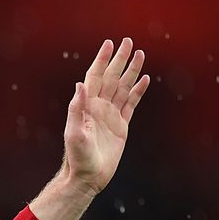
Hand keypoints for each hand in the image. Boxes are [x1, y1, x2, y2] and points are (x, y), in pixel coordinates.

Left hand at [63, 37, 150, 193]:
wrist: (87, 177)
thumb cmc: (77, 157)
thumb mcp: (74, 133)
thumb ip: (77, 109)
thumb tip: (81, 84)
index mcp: (87, 106)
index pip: (95, 77)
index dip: (102, 60)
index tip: (109, 44)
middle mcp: (99, 107)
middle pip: (111, 78)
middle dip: (119, 60)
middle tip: (128, 42)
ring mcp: (110, 116)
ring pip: (123, 88)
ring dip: (131, 71)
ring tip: (140, 54)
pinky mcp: (121, 126)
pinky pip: (131, 104)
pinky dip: (138, 91)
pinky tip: (144, 79)